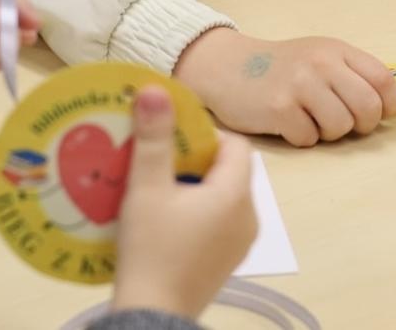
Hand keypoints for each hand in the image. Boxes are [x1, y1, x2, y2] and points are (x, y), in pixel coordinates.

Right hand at [109, 86, 256, 319]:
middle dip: (193, 158)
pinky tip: (163, 216)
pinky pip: (217, 220)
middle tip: (156, 159)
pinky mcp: (227, 260)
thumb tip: (156, 88)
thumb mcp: (146, 188)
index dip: (204, 133)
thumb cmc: (151, 249)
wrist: (152, 316)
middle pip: (227, 169)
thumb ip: (154, 137)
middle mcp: (249, 216)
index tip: (170, 137)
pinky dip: (195, 210)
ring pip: (221, 195)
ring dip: (192, 185)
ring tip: (155, 185)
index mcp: (236, 194)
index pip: (235, 144)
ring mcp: (240, 242)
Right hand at [173, 28, 395, 146]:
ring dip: (329, 133)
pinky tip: (287, 123)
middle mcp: (321, 63)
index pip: (384, 80)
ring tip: (311, 121)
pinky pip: (309, 138)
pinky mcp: (278, 108)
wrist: (227, 66)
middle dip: (361, 125)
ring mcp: (300, 85)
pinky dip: (301, 137)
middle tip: (344, 124)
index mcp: (337, 50)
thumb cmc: (279, 67)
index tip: (376, 113)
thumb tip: (386, 105)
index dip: (388, 105)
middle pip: (367, 108)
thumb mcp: (318, 57)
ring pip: (340, 127)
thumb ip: (350, 74)